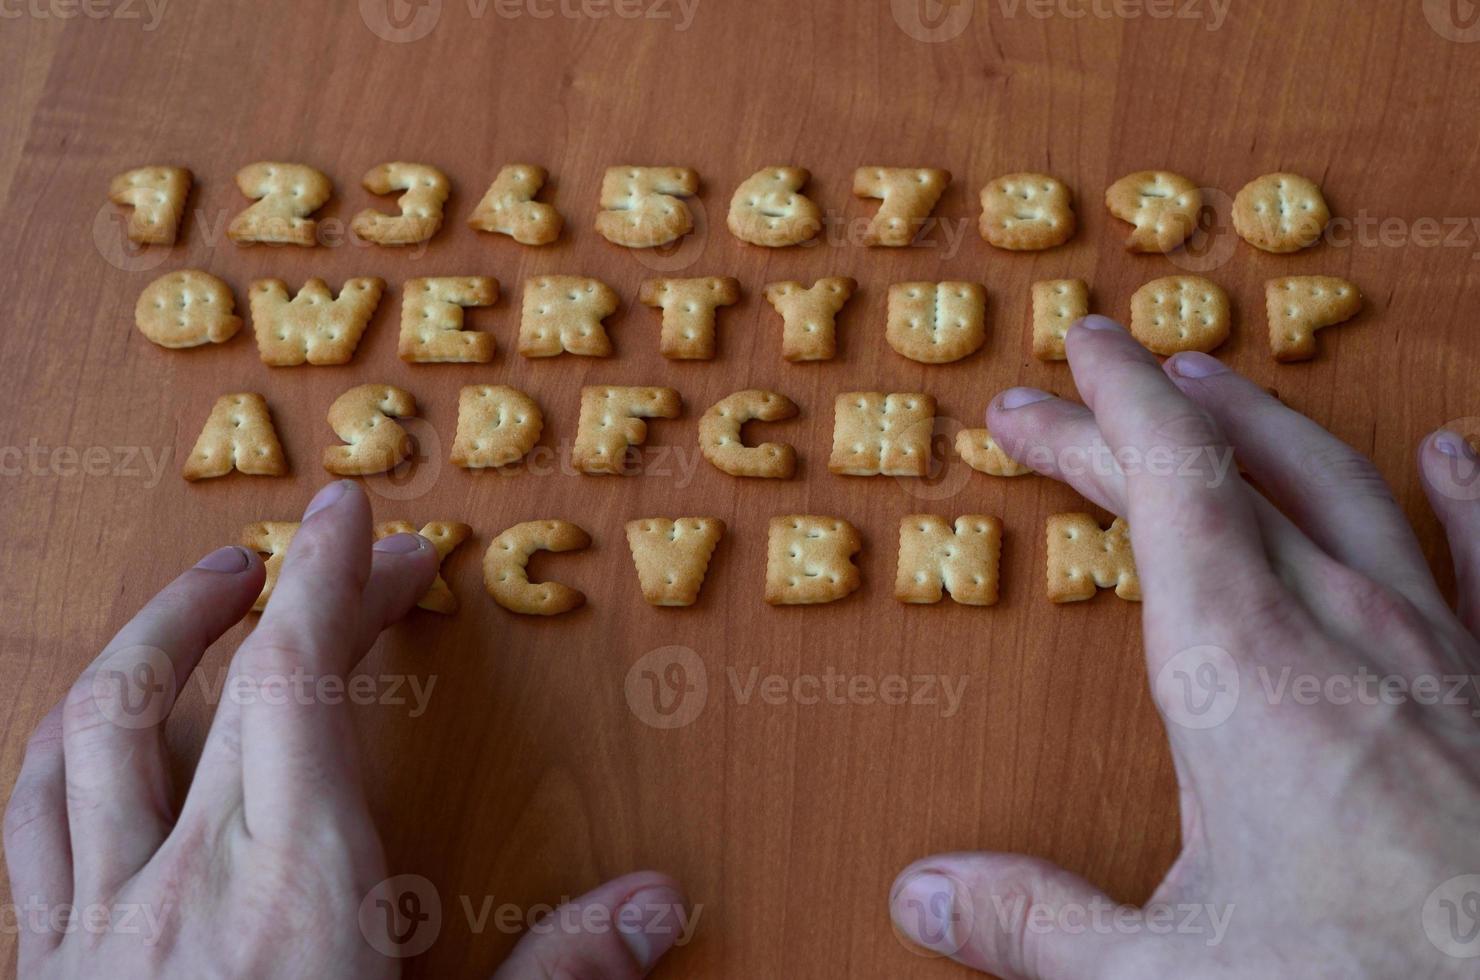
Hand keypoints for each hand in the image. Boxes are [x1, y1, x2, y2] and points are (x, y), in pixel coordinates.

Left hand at [4, 480, 690, 977]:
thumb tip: (659, 906)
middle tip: (322, 550)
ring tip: (196, 600)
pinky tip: (90, 746)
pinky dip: (64, 753)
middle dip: (272, 590)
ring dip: (146, 643)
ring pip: (90, 733)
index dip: (334, 576)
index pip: (305, 678)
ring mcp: (92, 926)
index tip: (357, 511)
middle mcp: (181, 880)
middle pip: (211, 680)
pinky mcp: (45, 974)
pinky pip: (32, 826)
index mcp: (295, 886)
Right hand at [890, 316, 1479, 977]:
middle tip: (1075, 391)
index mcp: (1242, 671)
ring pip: (1343, 489)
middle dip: (1141, 418)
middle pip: (1229, 474)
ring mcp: (1438, 653)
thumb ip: (1036, 920)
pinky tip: (1450, 456)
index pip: (1167, 481)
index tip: (1080, 353)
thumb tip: (928, 895)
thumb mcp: (1167, 976)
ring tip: (1217, 383)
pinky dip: (1463, 495)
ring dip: (1268, 426)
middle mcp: (1344, 633)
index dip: (1113, 406)